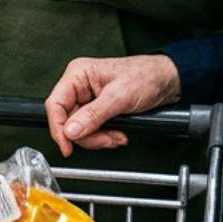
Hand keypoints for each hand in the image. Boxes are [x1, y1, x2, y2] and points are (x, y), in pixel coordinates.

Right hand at [43, 55, 181, 156]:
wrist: (166, 81)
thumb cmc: (145, 77)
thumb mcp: (119, 97)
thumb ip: (93, 115)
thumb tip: (70, 130)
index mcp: (78, 74)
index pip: (56, 104)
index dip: (59, 128)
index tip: (67, 146)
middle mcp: (80, 86)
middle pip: (69, 121)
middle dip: (89, 136)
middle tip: (107, 139)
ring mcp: (88, 99)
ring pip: (81, 129)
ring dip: (99, 138)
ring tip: (118, 136)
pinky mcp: (98, 110)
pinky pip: (93, 130)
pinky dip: (105, 137)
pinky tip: (119, 134)